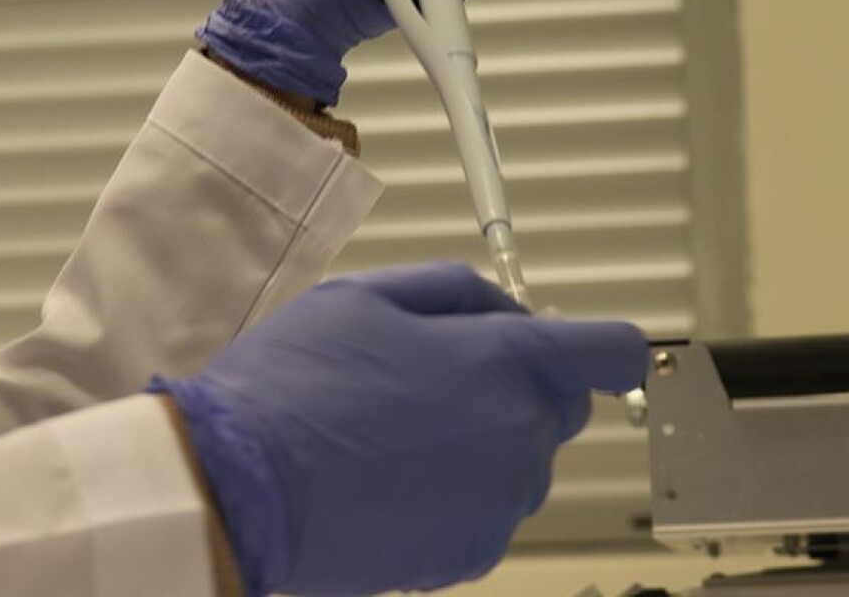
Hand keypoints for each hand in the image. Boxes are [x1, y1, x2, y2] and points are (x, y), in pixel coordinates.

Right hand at [151, 263, 646, 594]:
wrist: (236, 490)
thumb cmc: (297, 379)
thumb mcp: (371, 295)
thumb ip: (461, 293)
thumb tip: (516, 314)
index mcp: (508, 361)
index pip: (612, 351)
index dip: (604, 347)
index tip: (585, 351)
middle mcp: (524, 436)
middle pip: (564, 407)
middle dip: (524, 387)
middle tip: (440, 381)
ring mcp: (502, 504)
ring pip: (525, 462)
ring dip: (488, 443)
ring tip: (401, 435)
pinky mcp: (474, 555)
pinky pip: (490, 511)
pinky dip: (461, 495)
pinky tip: (396, 482)